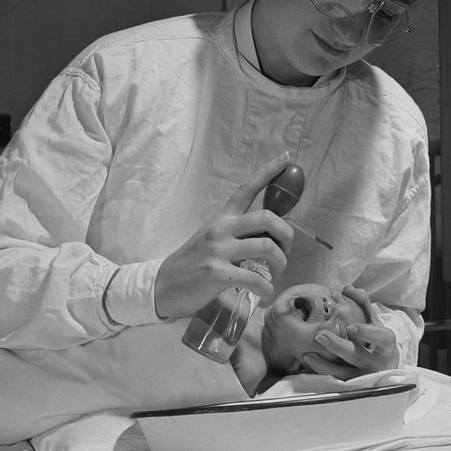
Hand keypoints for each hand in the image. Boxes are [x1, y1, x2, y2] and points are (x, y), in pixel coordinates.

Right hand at [153, 154, 295, 319]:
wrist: (163, 285)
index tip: (287, 158)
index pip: (247, 188)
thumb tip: (270, 236)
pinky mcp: (218, 274)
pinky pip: (256, 279)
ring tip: (275, 274)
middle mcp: (222, 228)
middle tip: (286, 251)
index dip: (269, 171)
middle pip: (268, 219)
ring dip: (281, 263)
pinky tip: (264, 292)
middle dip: (287, 235)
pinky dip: (267, 288)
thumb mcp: (213, 238)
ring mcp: (219, 250)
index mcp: (222, 217)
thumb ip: (238, 233)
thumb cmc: (193, 262)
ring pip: (267, 247)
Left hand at [302, 285, 399, 379]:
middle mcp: (377, 363)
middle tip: (320, 336)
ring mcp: (365, 377)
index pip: (381, 338)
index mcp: (387, 345)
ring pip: (345, 373)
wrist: (386, 368)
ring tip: (308, 353)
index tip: (350, 327)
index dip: (366, 332)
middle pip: (358, 356)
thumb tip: (348, 288)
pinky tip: (310, 361)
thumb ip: (363, 303)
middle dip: (338, 347)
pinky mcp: (353, 386)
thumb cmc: (378, 341)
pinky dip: (322, 372)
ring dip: (325, 364)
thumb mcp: (375, 322)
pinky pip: (336, 381)